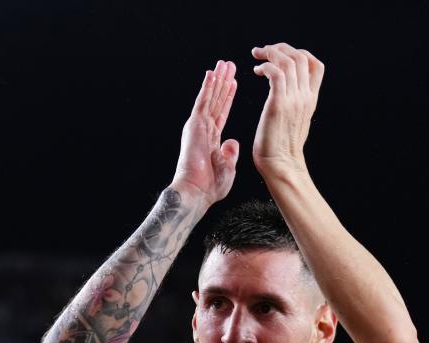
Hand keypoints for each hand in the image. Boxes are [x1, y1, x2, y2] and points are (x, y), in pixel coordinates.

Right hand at [171, 60, 239, 206]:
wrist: (197, 192)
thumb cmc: (210, 186)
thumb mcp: (227, 167)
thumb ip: (229, 153)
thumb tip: (232, 142)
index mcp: (211, 139)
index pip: (222, 113)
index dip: (228, 98)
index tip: (233, 83)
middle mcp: (203, 129)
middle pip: (216, 101)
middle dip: (223, 82)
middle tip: (228, 65)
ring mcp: (198, 126)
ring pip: (210, 97)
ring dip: (217, 79)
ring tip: (223, 63)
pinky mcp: (195, 125)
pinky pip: (203, 102)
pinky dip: (208, 87)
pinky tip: (212, 73)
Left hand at [252, 43, 323, 176]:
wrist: (281, 165)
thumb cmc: (283, 147)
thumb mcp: (296, 121)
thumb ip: (295, 104)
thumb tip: (288, 94)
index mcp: (311, 99)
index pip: (315, 65)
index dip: (298, 53)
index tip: (281, 55)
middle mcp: (305, 97)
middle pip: (301, 57)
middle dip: (280, 48)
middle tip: (263, 51)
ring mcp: (293, 100)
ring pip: (288, 61)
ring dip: (270, 53)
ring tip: (257, 56)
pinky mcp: (278, 105)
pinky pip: (276, 74)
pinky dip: (266, 66)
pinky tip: (257, 71)